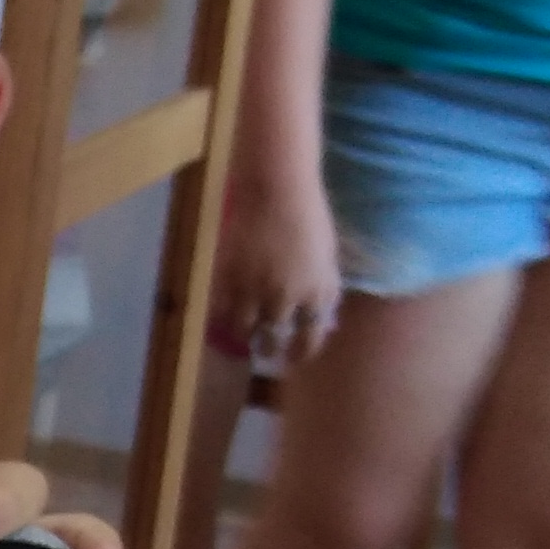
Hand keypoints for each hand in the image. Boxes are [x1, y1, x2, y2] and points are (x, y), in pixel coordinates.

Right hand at [211, 171, 343, 371]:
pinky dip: (222, 316)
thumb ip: (322, 290)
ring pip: (243, 330)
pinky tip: (224, 313)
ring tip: (242, 332)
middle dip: (268, 349)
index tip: (293, 358)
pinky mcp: (228, 277)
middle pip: (272, 340)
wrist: (277, 190)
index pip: (309, 339)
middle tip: (264, 349)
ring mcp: (254, 289)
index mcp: (317, 293)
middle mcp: (286, 298)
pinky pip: (221, 310)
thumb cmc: (310, 216)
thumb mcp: (328, 258)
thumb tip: (318, 316)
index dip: (300, 353)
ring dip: (243, 335)